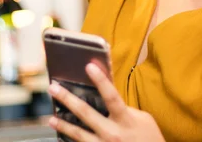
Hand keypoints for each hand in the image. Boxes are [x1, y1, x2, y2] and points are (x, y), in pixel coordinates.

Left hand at [48, 63, 164, 141]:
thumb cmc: (150, 139)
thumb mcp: (144, 120)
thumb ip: (127, 110)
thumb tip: (110, 103)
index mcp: (125, 120)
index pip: (111, 96)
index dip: (100, 80)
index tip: (89, 66)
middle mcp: (112, 133)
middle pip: (86, 113)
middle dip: (68, 99)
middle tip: (53, 88)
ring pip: (78, 134)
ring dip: (63, 124)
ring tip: (50, 118)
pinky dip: (71, 140)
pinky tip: (62, 136)